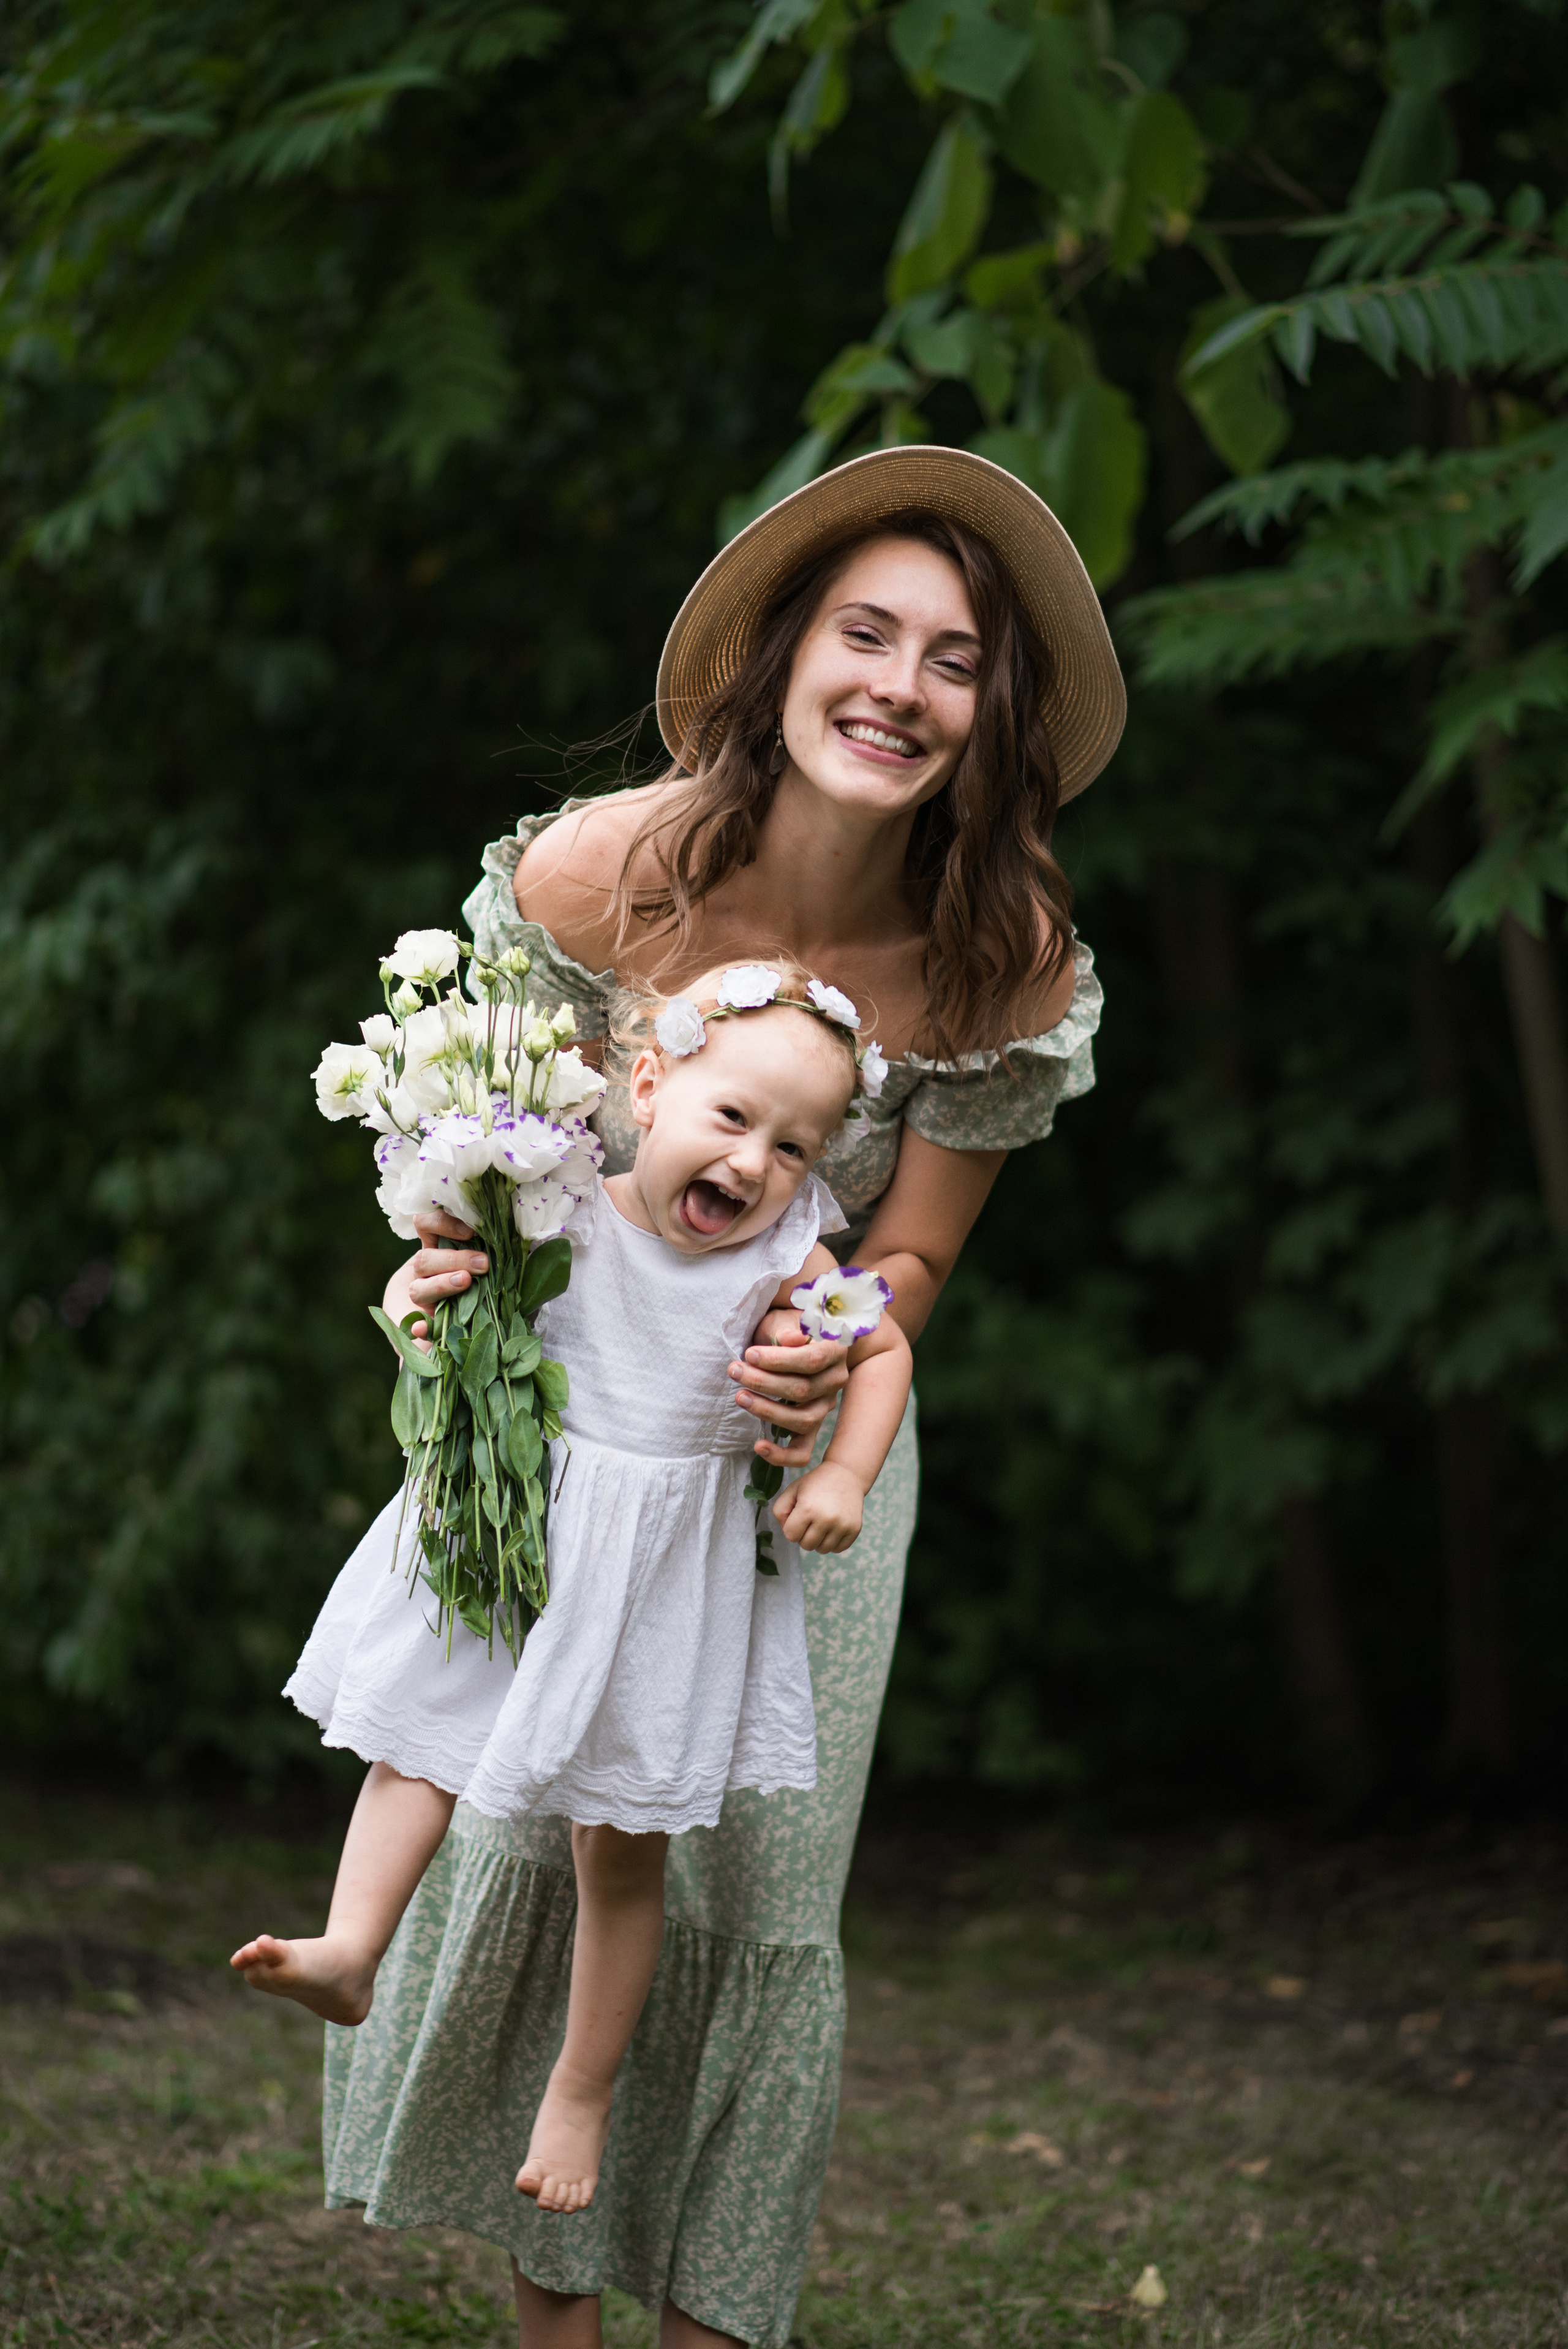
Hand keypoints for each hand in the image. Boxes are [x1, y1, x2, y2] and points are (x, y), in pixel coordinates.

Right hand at [390, 1211, 489, 1340]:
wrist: (441, 1307)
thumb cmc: (474, 1273)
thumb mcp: (474, 1251)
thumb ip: (476, 1236)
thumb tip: (487, 1220)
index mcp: (435, 1247)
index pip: (426, 1225)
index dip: (443, 1224)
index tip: (469, 1231)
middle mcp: (424, 1272)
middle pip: (425, 1260)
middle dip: (454, 1260)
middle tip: (483, 1263)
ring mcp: (422, 1296)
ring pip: (419, 1289)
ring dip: (442, 1285)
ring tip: (465, 1282)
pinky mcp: (422, 1321)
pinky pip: (416, 1325)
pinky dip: (419, 1329)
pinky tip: (421, 1329)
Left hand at [728, 1308, 849, 1467]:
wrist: (793, 1339)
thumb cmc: (784, 1327)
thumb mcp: (783, 1318)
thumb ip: (786, 1328)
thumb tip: (789, 1339)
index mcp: (835, 1351)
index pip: (811, 1360)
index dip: (778, 1360)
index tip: (749, 1354)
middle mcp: (835, 1381)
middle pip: (803, 1391)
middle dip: (763, 1382)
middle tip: (734, 1371)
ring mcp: (825, 1406)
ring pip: (802, 1421)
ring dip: (767, 1411)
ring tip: (740, 1396)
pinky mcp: (811, 1427)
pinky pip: (803, 1451)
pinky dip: (781, 1455)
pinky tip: (758, 1445)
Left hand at [772, 1463, 863, 1553]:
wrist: (846, 1474)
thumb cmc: (815, 1483)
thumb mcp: (792, 1490)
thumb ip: (780, 1511)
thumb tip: (788, 1533)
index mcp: (807, 1509)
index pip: (791, 1536)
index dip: (792, 1527)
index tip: (799, 1517)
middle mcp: (826, 1519)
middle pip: (806, 1545)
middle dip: (804, 1535)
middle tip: (810, 1520)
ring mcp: (842, 1525)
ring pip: (822, 1550)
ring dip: (819, 1540)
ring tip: (821, 1524)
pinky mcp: (854, 1529)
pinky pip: (838, 1549)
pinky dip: (833, 1542)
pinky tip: (832, 1527)